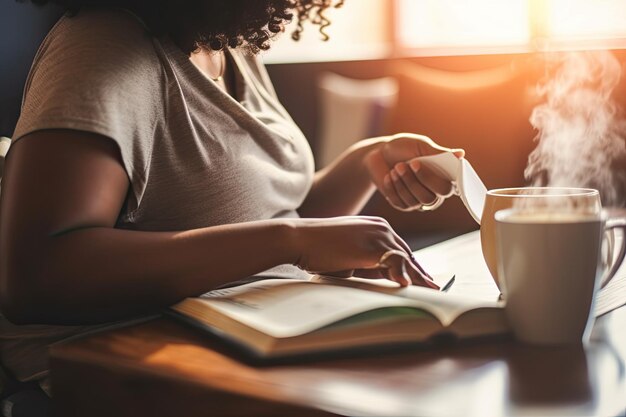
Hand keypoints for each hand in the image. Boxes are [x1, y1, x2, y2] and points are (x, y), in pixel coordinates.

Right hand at [292, 216, 437, 288]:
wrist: (300, 239)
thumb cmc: (319, 249)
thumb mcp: (350, 257)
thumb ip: (370, 264)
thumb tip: (388, 279)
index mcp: (376, 227)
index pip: (400, 249)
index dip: (413, 267)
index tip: (423, 280)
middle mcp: (381, 227)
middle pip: (408, 254)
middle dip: (421, 274)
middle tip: (436, 289)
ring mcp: (378, 235)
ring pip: (406, 259)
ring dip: (418, 277)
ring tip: (432, 291)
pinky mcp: (372, 245)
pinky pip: (395, 263)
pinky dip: (404, 275)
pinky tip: (409, 286)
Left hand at [364, 133, 463, 211]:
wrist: (379, 154)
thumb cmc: (403, 147)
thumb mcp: (420, 146)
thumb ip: (438, 153)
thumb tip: (461, 154)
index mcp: (442, 177)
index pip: (447, 187)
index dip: (434, 180)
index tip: (418, 165)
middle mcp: (433, 192)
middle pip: (431, 197)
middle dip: (415, 181)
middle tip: (406, 164)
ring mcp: (418, 200)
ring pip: (415, 200)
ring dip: (403, 182)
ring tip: (395, 167)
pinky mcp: (403, 204)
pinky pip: (400, 202)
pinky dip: (392, 188)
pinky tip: (388, 176)